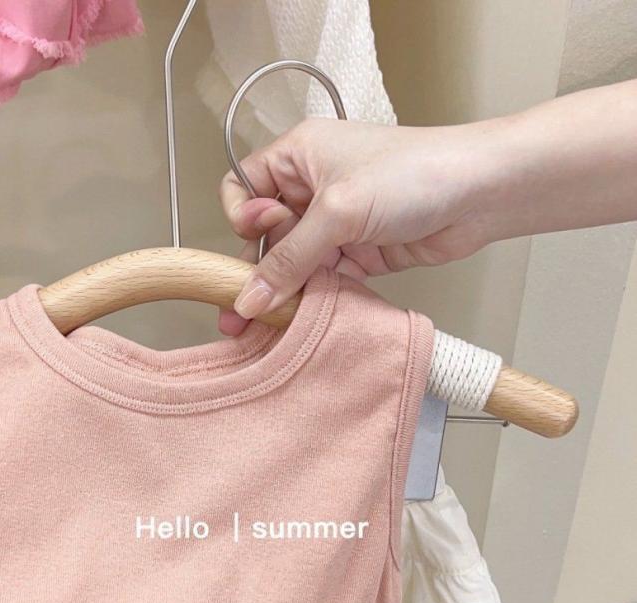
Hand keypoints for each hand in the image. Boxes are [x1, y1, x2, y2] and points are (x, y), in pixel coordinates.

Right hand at [219, 80, 636, 334]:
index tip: (260, 236)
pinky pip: (320, 278)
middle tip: (246, 310)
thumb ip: (288, 261)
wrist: (482, 193)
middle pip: (264, 234)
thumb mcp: (338, 212)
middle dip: (257, 269)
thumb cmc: (412, 176)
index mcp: (298, 156)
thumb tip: (247, 301)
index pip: (243, 186)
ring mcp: (335, 221)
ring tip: (268, 324)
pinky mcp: (357, 251)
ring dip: (284, 290)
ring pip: (292, 262)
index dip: (242, 216)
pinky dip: (312, 296)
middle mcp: (311, 186)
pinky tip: (302, 318)